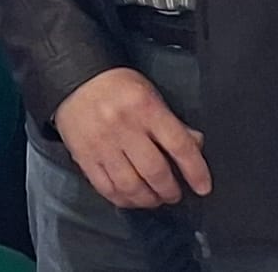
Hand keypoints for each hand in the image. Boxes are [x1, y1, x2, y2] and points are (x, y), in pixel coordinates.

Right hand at [52, 68, 210, 209]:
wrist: (74, 78)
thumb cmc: (116, 86)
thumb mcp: (150, 94)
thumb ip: (172, 122)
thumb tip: (196, 145)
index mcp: (145, 107)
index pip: (179, 145)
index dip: (196, 171)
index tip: (203, 186)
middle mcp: (123, 126)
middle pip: (155, 171)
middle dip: (170, 190)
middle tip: (174, 193)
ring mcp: (102, 143)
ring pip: (131, 185)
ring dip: (148, 199)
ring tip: (154, 198)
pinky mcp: (84, 156)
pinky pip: (107, 188)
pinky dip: (123, 199)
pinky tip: (131, 197)